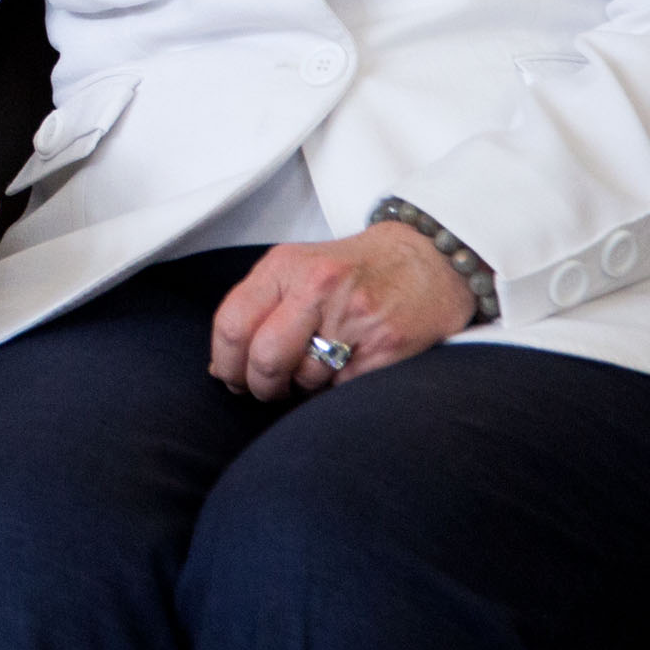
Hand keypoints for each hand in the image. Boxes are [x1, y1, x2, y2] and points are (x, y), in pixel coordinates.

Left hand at [207, 222, 474, 398]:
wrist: (428, 259)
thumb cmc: (354, 269)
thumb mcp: (297, 269)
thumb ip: (257, 309)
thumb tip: (220, 368)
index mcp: (284, 266)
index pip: (233, 324)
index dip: (226, 363)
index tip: (230, 378)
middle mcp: (317, 287)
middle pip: (265, 359)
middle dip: (260, 387)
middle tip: (266, 391)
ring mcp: (354, 317)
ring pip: (305, 380)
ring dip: (303, 389)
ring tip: (317, 370)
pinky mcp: (387, 346)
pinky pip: (343, 389)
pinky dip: (336, 390)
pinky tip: (346, 371)